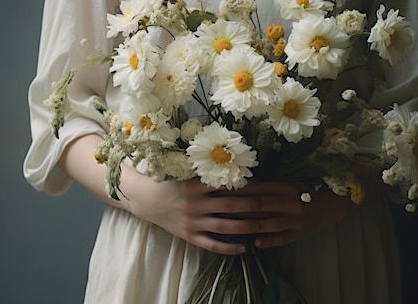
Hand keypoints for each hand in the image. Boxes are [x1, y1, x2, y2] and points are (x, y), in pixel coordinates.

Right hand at [125, 176, 267, 254]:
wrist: (146, 200)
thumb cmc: (171, 183)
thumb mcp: (187, 174)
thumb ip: (208, 175)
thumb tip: (237, 169)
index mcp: (195, 185)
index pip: (226, 185)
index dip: (246, 185)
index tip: (265, 184)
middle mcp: (194, 204)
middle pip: (229, 205)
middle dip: (252, 205)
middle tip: (272, 205)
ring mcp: (192, 222)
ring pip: (223, 226)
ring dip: (245, 227)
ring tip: (262, 227)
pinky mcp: (189, 236)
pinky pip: (211, 244)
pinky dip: (228, 247)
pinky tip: (243, 248)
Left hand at [223, 181, 351, 249]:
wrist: (328, 207)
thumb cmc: (301, 196)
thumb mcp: (286, 187)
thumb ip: (266, 188)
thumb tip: (239, 186)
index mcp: (286, 187)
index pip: (258, 188)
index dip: (239, 190)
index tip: (221, 193)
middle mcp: (290, 202)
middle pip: (260, 205)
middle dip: (238, 208)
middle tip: (219, 211)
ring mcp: (296, 219)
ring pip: (269, 223)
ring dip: (249, 226)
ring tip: (231, 229)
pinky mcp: (299, 233)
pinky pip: (282, 238)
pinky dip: (268, 240)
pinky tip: (255, 243)